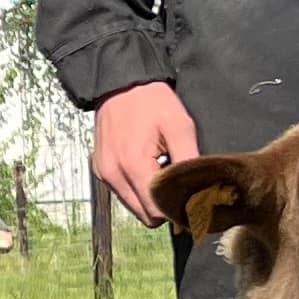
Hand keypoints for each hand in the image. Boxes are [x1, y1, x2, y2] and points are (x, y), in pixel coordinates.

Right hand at [93, 80, 202, 226]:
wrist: (121, 82)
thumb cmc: (151, 101)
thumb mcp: (180, 127)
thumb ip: (188, 163)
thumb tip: (198, 193)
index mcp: (133, 166)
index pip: (158, 212)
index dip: (176, 209)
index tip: (190, 197)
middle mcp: (114, 175)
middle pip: (144, 216)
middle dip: (163, 206)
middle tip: (178, 186)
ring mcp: (104, 173)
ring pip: (133, 207)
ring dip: (149, 197)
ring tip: (161, 171)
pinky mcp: (100, 169)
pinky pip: (122, 193)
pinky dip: (136, 188)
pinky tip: (146, 167)